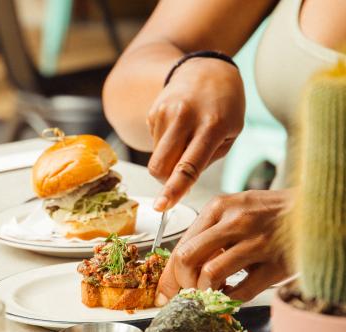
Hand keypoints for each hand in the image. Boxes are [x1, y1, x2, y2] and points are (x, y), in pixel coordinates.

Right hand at [148, 57, 245, 210]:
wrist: (206, 70)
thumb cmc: (225, 107)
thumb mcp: (231, 132)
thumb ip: (207, 160)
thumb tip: (180, 184)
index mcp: (213, 125)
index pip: (189, 166)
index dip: (174, 189)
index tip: (161, 207)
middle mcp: (186, 116)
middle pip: (161, 165)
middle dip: (165, 182)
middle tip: (176, 181)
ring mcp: (166, 112)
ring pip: (156, 157)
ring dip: (168, 161)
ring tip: (186, 142)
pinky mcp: (153, 111)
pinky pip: (154, 143)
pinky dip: (165, 145)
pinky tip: (178, 129)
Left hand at [156, 190, 291, 304]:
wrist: (314, 210)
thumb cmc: (270, 213)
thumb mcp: (235, 209)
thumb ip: (209, 232)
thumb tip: (181, 266)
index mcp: (219, 207)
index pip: (181, 245)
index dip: (169, 274)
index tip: (164, 291)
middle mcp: (235, 222)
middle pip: (187, 259)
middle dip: (181, 284)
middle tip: (186, 293)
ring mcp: (256, 243)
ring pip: (210, 275)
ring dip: (204, 291)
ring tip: (211, 292)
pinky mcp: (275, 265)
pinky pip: (241, 291)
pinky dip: (230, 299)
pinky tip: (232, 293)